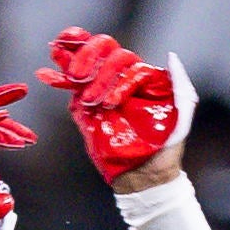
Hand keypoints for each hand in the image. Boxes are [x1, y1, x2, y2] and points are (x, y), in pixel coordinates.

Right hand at [36, 31, 190, 187]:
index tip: (111, 100)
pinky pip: (71, 88)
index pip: (120, 56)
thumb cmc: (167, 146)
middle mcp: (119, 81)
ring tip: (63, 60)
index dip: (110, 66)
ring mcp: (100, 93)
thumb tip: (170, 56)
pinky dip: (59, 78)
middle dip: (89, 58)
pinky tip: (47, 73)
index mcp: (140, 78)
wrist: (145, 176)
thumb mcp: (182, 113)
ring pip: (84, 64)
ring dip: (72, 59)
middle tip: (83, 77)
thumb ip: (180, 84)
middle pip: (100, 53)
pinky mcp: (85, 110)